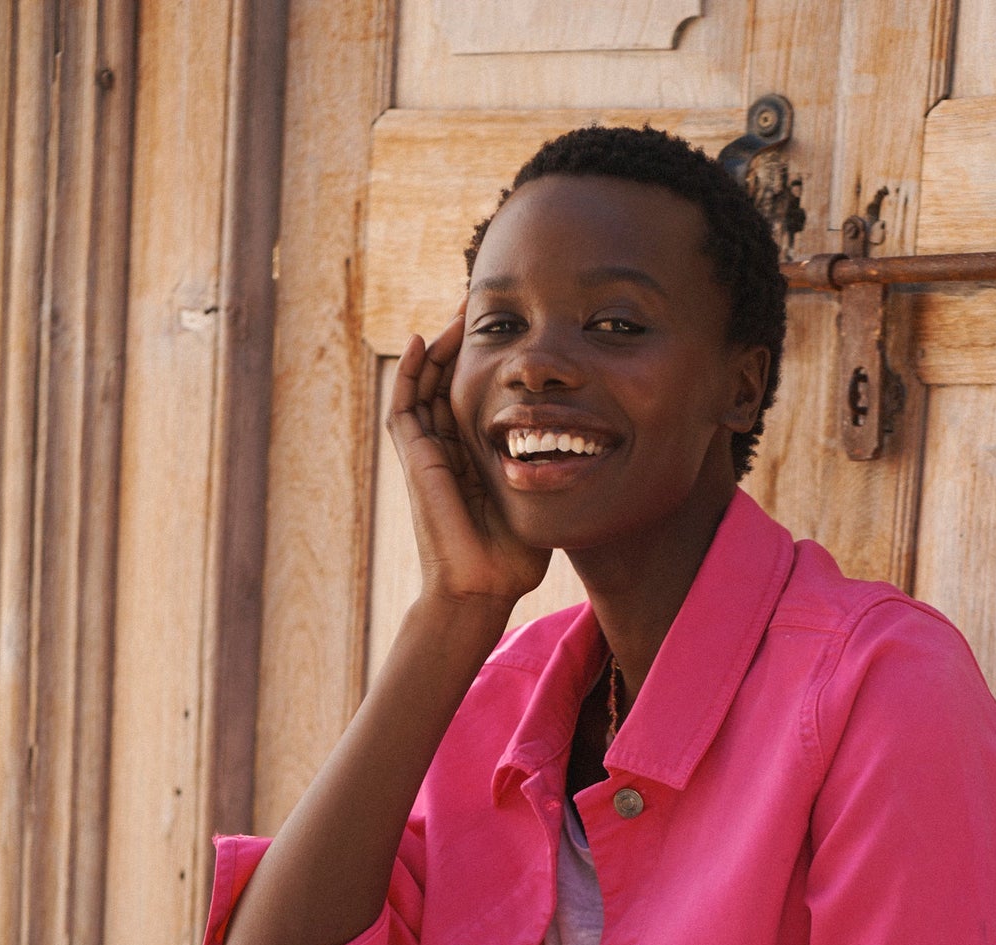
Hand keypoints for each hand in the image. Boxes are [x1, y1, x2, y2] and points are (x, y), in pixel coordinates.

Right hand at [386, 315, 549, 610]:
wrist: (480, 587)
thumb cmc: (513, 557)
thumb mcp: (541, 500)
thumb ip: (553, 472)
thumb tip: (591, 449)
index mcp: (476, 457)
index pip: (478, 398)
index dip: (490, 365)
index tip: (514, 335)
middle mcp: (449, 450)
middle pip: (449, 383)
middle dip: (465, 345)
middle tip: (485, 307)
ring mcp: (429, 454)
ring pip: (425, 387)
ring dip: (440, 349)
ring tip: (460, 313)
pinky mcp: (415, 460)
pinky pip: (404, 408)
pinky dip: (409, 374)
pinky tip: (421, 341)